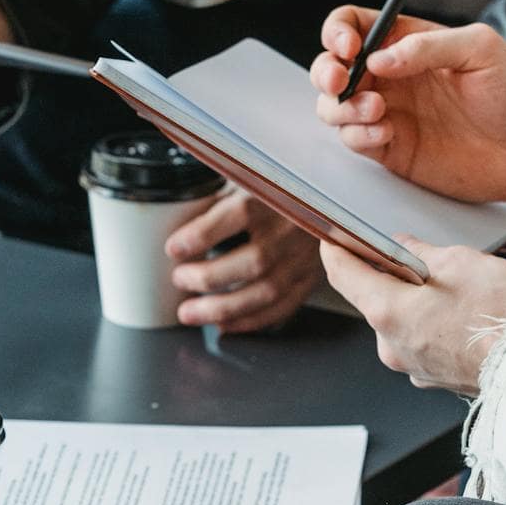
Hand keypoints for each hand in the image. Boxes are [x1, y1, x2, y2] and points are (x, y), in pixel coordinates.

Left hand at [167, 187, 322, 333]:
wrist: (331, 202)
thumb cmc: (283, 191)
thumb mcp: (254, 180)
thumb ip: (223, 199)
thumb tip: (180, 221)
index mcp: (277, 196)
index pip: (239, 214)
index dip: (202, 235)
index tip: (174, 248)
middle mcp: (294, 229)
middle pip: (253, 262)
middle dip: (208, 278)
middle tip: (180, 279)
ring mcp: (306, 258)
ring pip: (266, 292)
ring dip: (223, 309)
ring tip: (191, 312)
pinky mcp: (311, 279)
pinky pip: (282, 307)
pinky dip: (250, 321)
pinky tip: (225, 324)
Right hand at [311, 10, 505, 219]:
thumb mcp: (482, 51)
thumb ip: (429, 45)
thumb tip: (379, 56)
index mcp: (412, 42)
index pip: (357, 25)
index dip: (339, 32)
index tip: (348, 46)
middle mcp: (395, 77)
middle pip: (334, 65)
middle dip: (326, 70)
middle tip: (341, 78)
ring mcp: (392, 114)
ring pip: (335, 106)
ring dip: (340, 106)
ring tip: (375, 109)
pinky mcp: (394, 151)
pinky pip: (355, 140)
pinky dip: (357, 136)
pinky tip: (384, 133)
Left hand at [318, 235, 505, 395]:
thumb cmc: (499, 315)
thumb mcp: (459, 262)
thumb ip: (422, 252)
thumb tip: (405, 246)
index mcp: (388, 311)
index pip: (343, 275)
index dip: (336, 250)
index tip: (332, 238)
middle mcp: (391, 345)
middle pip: (377, 299)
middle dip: (396, 276)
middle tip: (426, 259)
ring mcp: (412, 366)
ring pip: (403, 321)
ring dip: (418, 302)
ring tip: (459, 290)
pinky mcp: (433, 377)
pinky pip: (423, 341)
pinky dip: (434, 325)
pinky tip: (464, 315)